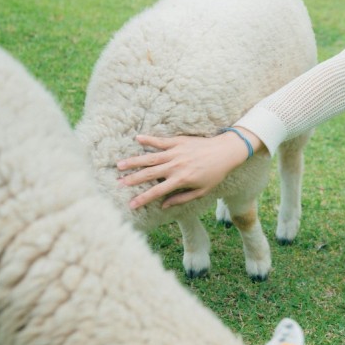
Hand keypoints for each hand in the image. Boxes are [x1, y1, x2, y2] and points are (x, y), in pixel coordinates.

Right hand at [116, 128, 261, 208]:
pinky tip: (137, 138)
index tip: (130, 204)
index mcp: (181, 180)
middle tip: (118, 183)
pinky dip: (148, 139)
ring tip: (119, 164)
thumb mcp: (202, 191)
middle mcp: (175, 166)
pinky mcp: (178, 141)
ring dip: (134, 161)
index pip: (157, 191)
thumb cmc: (215, 173)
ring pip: (150, 157)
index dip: (142, 199)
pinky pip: (160, 141)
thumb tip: (164, 205)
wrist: (226, 151)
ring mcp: (176, 152)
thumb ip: (182, 198)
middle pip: (149, 174)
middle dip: (132, 179)